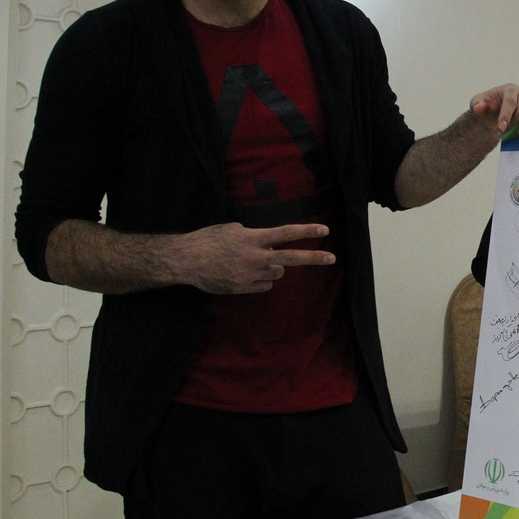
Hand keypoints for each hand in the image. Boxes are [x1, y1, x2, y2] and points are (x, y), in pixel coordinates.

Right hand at [178, 222, 334, 293]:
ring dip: (271, 267)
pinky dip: (260, 280)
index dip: (306, 231)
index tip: (324, 229)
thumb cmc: (208, 240)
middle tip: (332, 258)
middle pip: (290, 258)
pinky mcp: (244, 288)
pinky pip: (264, 285)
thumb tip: (268, 242)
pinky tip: (243, 273)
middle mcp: (255, 257)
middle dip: (313, 257)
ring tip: (251, 261)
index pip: (286, 233)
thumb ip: (253, 235)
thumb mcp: (232, 229)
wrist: (186, 261)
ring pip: (276, 273)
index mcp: (252, 239)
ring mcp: (250, 275)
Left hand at [468, 83, 518, 138]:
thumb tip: (479, 107)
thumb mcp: (477, 105)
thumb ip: (477, 106)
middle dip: (514, 121)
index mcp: (509, 89)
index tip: (501, 127)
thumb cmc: (488, 108)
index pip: (510, 101)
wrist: (495, 115)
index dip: (506, 115)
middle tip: (506, 132)